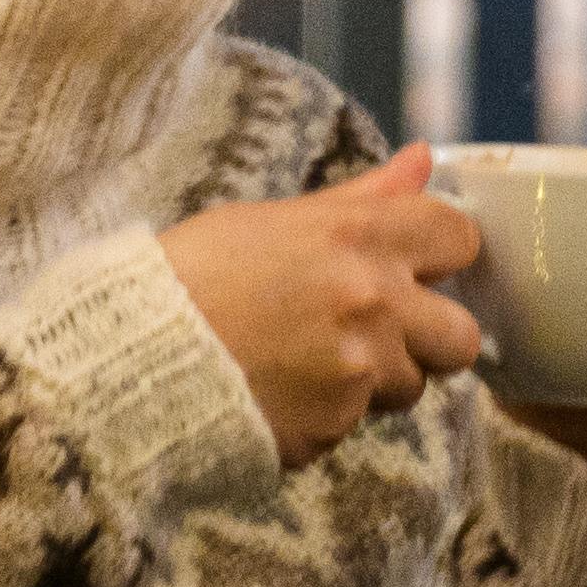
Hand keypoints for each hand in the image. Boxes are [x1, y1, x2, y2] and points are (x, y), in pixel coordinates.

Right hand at [156, 144, 491, 463]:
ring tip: (306, 362)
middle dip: (428, 337)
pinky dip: (326, 415)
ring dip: (375, 381)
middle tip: (374, 331)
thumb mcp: (272, 220)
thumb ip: (362, 199)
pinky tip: (277, 393)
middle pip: (461, 335)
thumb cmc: (190, 276)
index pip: (460, 239)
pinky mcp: (333, 426)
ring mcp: (357, 370)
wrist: (125, 355)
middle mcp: (372, 301)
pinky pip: (355, 425)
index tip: (413, 266)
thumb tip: (423, 160)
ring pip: (410, 386)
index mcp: (358, 235)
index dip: (438, 255)